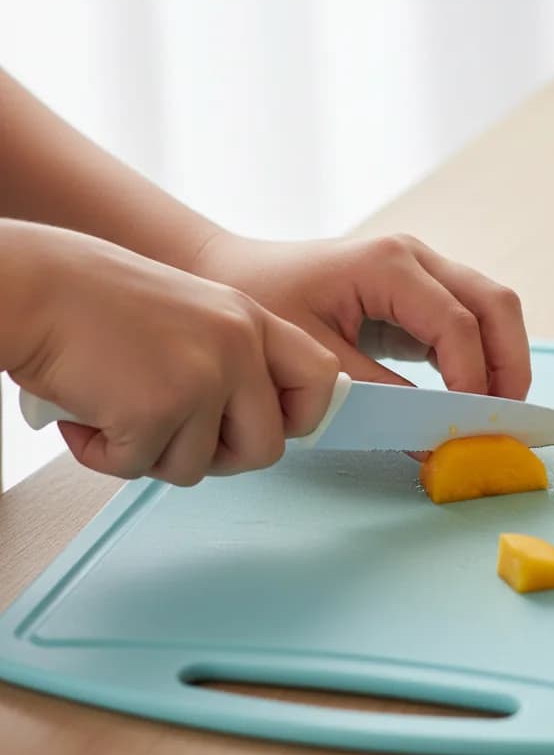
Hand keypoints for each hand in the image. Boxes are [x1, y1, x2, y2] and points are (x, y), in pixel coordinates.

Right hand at [9, 225, 338, 484]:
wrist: (32, 286)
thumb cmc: (95, 302)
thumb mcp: (192, 314)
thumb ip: (231, 358)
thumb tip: (249, 422)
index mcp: (250, 320)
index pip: (321, 378)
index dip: (299, 417)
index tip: (264, 425)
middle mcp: (237, 346)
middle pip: (266, 448)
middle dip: (218, 459)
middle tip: (173, 437)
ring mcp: (203, 377)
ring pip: (197, 468)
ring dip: (151, 454)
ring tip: (116, 410)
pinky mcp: (159, 408)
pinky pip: (140, 468)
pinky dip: (105, 456)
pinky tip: (86, 417)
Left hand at [190, 232, 531, 398]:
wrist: (235, 277)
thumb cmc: (266, 306)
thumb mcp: (318, 360)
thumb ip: (380, 400)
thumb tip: (432, 444)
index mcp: (389, 265)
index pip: (457, 323)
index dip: (472, 379)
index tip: (468, 428)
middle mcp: (417, 258)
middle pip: (495, 304)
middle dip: (509, 364)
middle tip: (505, 421)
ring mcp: (424, 271)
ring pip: (493, 309)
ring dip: (502, 361)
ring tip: (493, 415)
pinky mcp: (421, 293)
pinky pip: (471, 321)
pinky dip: (481, 358)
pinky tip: (470, 398)